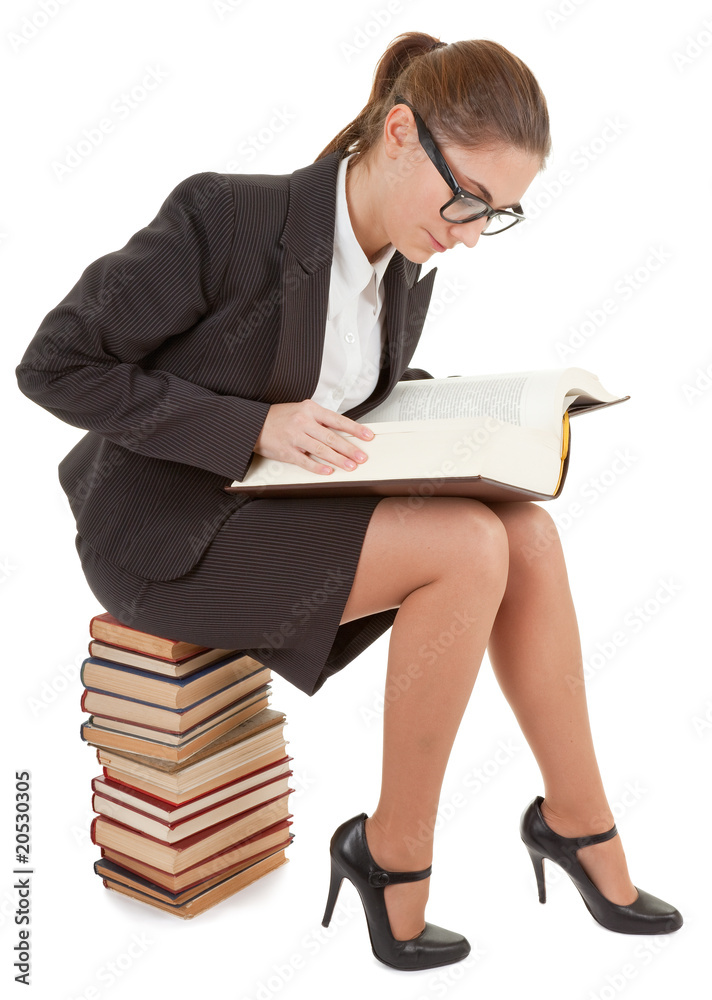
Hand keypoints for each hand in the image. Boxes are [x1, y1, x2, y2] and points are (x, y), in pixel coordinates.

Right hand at [253, 399, 373, 475]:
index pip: (337, 419)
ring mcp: (294, 437)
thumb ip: (320, 420)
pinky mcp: (286, 451)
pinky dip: (318, 467)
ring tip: (351, 466)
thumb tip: (343, 432)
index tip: (368, 436)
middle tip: (362, 457)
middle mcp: (303, 421)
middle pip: (331, 437)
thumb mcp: (301, 411)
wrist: (253, 424)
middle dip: (349, 448)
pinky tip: (328, 471)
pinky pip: (305, 461)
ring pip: (321, 449)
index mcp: (310, 409)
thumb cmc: (280, 418)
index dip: (355, 429)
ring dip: (338, 459)